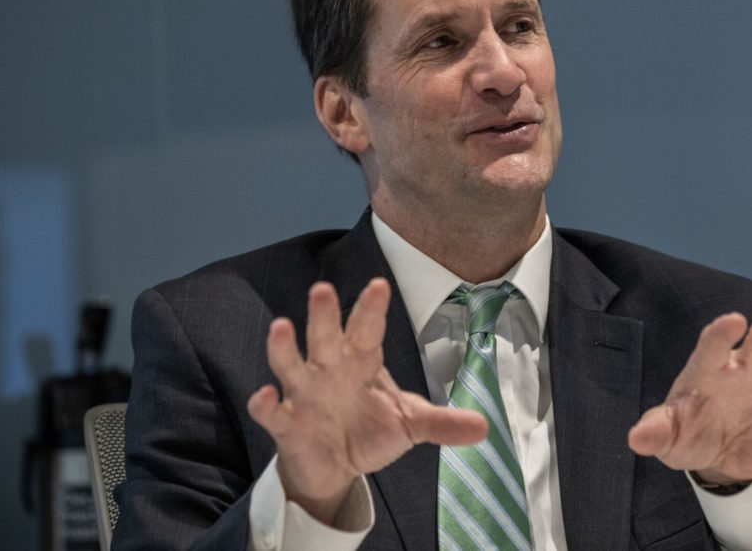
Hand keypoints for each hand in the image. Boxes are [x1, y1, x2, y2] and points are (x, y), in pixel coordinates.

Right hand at [247, 278, 486, 523]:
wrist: (335, 467)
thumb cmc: (370, 430)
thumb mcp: (410, 425)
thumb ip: (442, 423)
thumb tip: (485, 427)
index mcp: (361, 362)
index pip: (367, 330)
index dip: (371, 309)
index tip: (379, 285)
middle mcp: (329, 370)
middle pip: (325, 337)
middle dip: (324, 315)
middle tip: (323, 289)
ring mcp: (304, 395)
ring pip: (291, 364)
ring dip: (285, 347)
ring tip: (281, 326)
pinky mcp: (287, 425)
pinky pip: (272, 412)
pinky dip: (266, 404)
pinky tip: (265, 395)